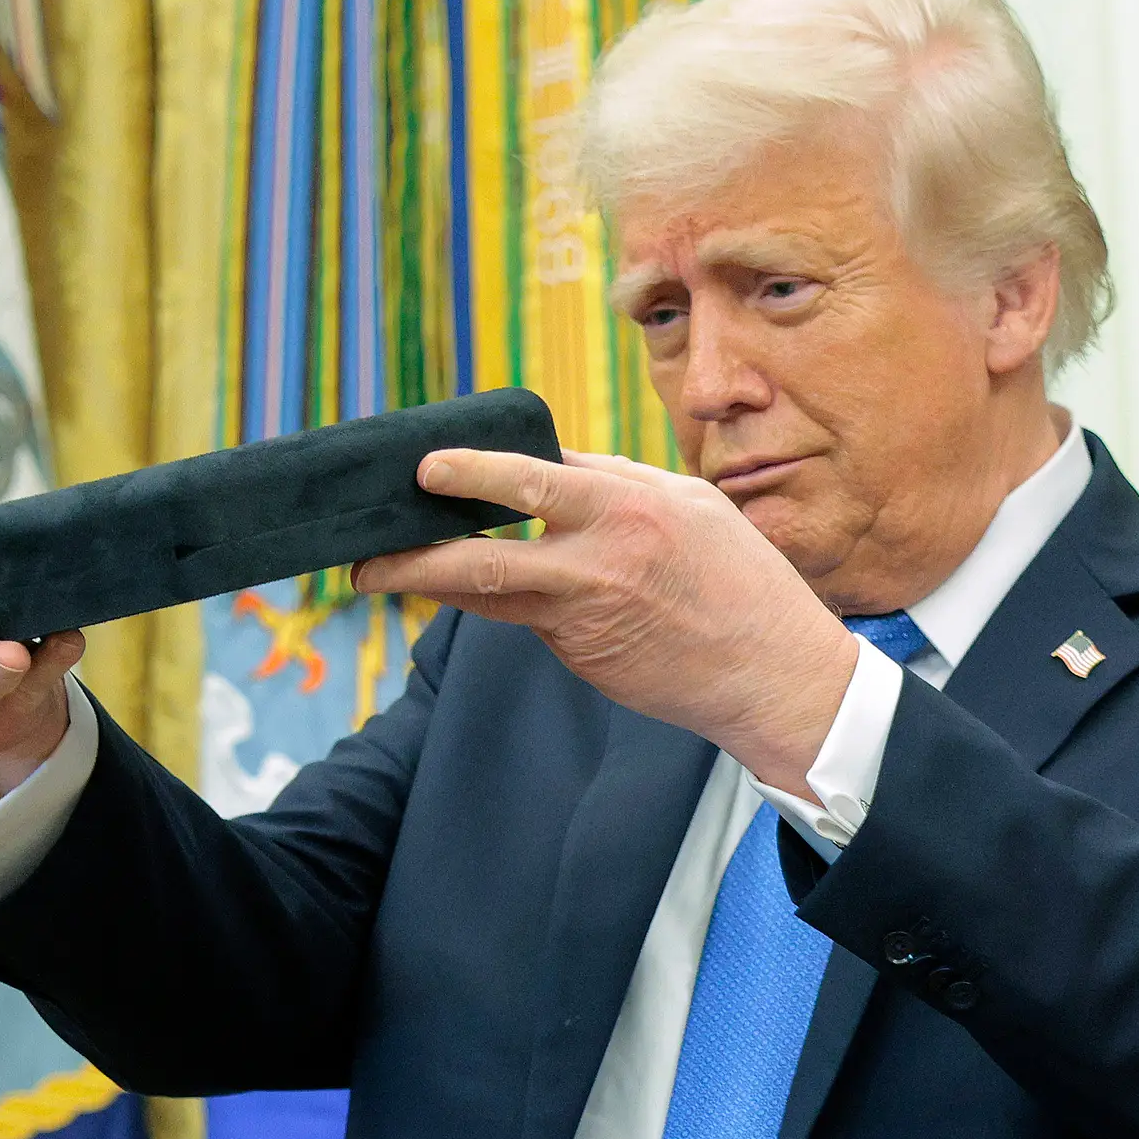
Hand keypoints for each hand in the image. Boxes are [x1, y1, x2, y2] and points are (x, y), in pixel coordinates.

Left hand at [353, 448, 861, 796]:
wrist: (774, 675)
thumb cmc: (741, 581)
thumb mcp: (692, 505)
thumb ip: (619, 482)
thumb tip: (554, 463)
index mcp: (625, 508)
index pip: (526, 478)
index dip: (466, 472)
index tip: (424, 470)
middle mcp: (596, 564)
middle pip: (480, 561)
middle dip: (413, 557)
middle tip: (364, 556)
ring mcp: (584, 619)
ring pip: (490, 598)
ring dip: (430, 587)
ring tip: (380, 576)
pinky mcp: (583, 658)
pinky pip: (536, 620)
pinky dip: (522, 604)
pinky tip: (531, 599)